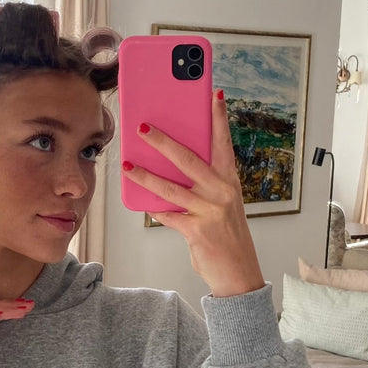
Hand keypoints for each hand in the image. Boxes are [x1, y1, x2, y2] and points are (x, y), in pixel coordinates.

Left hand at [123, 91, 264, 297]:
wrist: (238, 273)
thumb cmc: (226, 235)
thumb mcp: (222, 204)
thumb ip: (203, 186)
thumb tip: (170, 169)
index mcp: (230, 181)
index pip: (223, 143)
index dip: (219, 118)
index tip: (213, 94)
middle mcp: (222, 192)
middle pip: (189, 159)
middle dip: (163, 141)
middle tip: (143, 126)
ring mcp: (210, 211)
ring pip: (171, 187)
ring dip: (146, 175)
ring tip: (128, 165)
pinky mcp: (197, 230)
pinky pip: (168, 215)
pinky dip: (153, 208)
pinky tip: (140, 200)